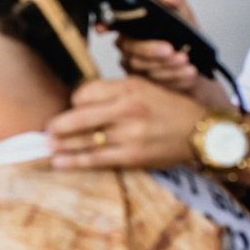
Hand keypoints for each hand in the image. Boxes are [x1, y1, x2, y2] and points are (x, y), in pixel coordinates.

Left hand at [47, 76, 206, 169]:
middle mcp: (127, 109)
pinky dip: (75, 161)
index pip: (86, 92)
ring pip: (84, 140)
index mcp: (128, 87)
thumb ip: (115, 92)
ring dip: (61, 145)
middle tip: (46, 130)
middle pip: (79, 116)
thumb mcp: (145, 88)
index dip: (73, 102)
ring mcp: (129, 134)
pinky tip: (60, 162)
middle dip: (58, 125)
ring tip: (48, 147)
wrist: (202, 133)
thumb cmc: (172, 110)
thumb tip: (82, 101)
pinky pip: (96, 159)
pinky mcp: (132, 156)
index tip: (70, 109)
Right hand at [114, 0, 201, 93]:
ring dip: (165, 64)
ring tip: (184, 58)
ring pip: (141, 66)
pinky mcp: (145, 83)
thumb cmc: (184, 36)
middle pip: (129, 47)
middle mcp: (129, 45)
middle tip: (169, 48)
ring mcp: (135, 65)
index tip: (104, 28)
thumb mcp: (183, 11)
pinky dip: (174, 76)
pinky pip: (154, 81)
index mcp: (133, 24)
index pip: (112, 22)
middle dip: (150, 49)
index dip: (105, 24)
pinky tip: (188, 70)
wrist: (198, 62)